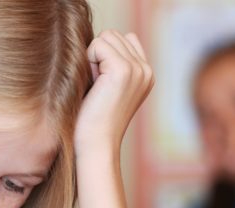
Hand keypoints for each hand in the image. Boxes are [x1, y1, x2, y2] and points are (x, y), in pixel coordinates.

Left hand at [74, 31, 153, 157]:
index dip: (103, 54)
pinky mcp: (123, 70)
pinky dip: (88, 61)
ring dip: (91, 58)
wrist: (97, 144)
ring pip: (106, 37)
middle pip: (113, 35)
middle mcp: (146, 70)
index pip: (124, 38)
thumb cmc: (93, 121)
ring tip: (93, 85)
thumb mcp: (107, 89)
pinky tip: (91, 85)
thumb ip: (110, 66)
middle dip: (96, 55)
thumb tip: (99, 42)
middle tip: (94, 85)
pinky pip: (98, 45)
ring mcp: (137, 69)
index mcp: (146, 74)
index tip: (99, 83)